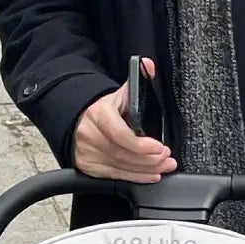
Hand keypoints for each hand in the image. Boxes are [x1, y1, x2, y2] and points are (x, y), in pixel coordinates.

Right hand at [72, 61, 174, 181]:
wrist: (77, 120)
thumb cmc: (103, 109)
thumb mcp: (119, 93)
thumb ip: (137, 80)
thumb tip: (148, 65)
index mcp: (99, 115)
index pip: (120, 134)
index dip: (141, 145)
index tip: (160, 148)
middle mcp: (90, 135)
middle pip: (123, 154)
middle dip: (150, 160)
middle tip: (167, 159)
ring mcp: (87, 152)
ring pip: (120, 167)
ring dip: (146, 170)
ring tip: (164, 167)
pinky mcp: (88, 166)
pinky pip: (114, 176)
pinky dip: (135, 177)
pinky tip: (150, 175)